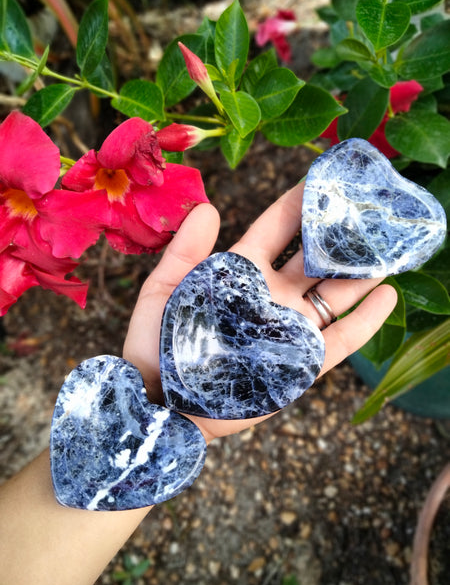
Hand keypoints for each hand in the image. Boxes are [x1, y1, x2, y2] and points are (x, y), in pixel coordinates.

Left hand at [123, 182, 396, 441]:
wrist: (159, 404)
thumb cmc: (154, 345)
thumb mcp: (163, 291)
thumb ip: (184, 251)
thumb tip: (209, 207)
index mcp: (240, 273)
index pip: (276, 230)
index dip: (298, 205)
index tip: (322, 180)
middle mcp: (271, 296)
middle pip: (313, 259)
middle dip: (339, 235)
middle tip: (366, 209)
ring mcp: (288, 329)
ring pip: (334, 294)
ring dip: (360, 272)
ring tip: (387, 248)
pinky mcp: (299, 364)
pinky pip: (339, 340)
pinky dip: (365, 320)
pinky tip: (387, 295)